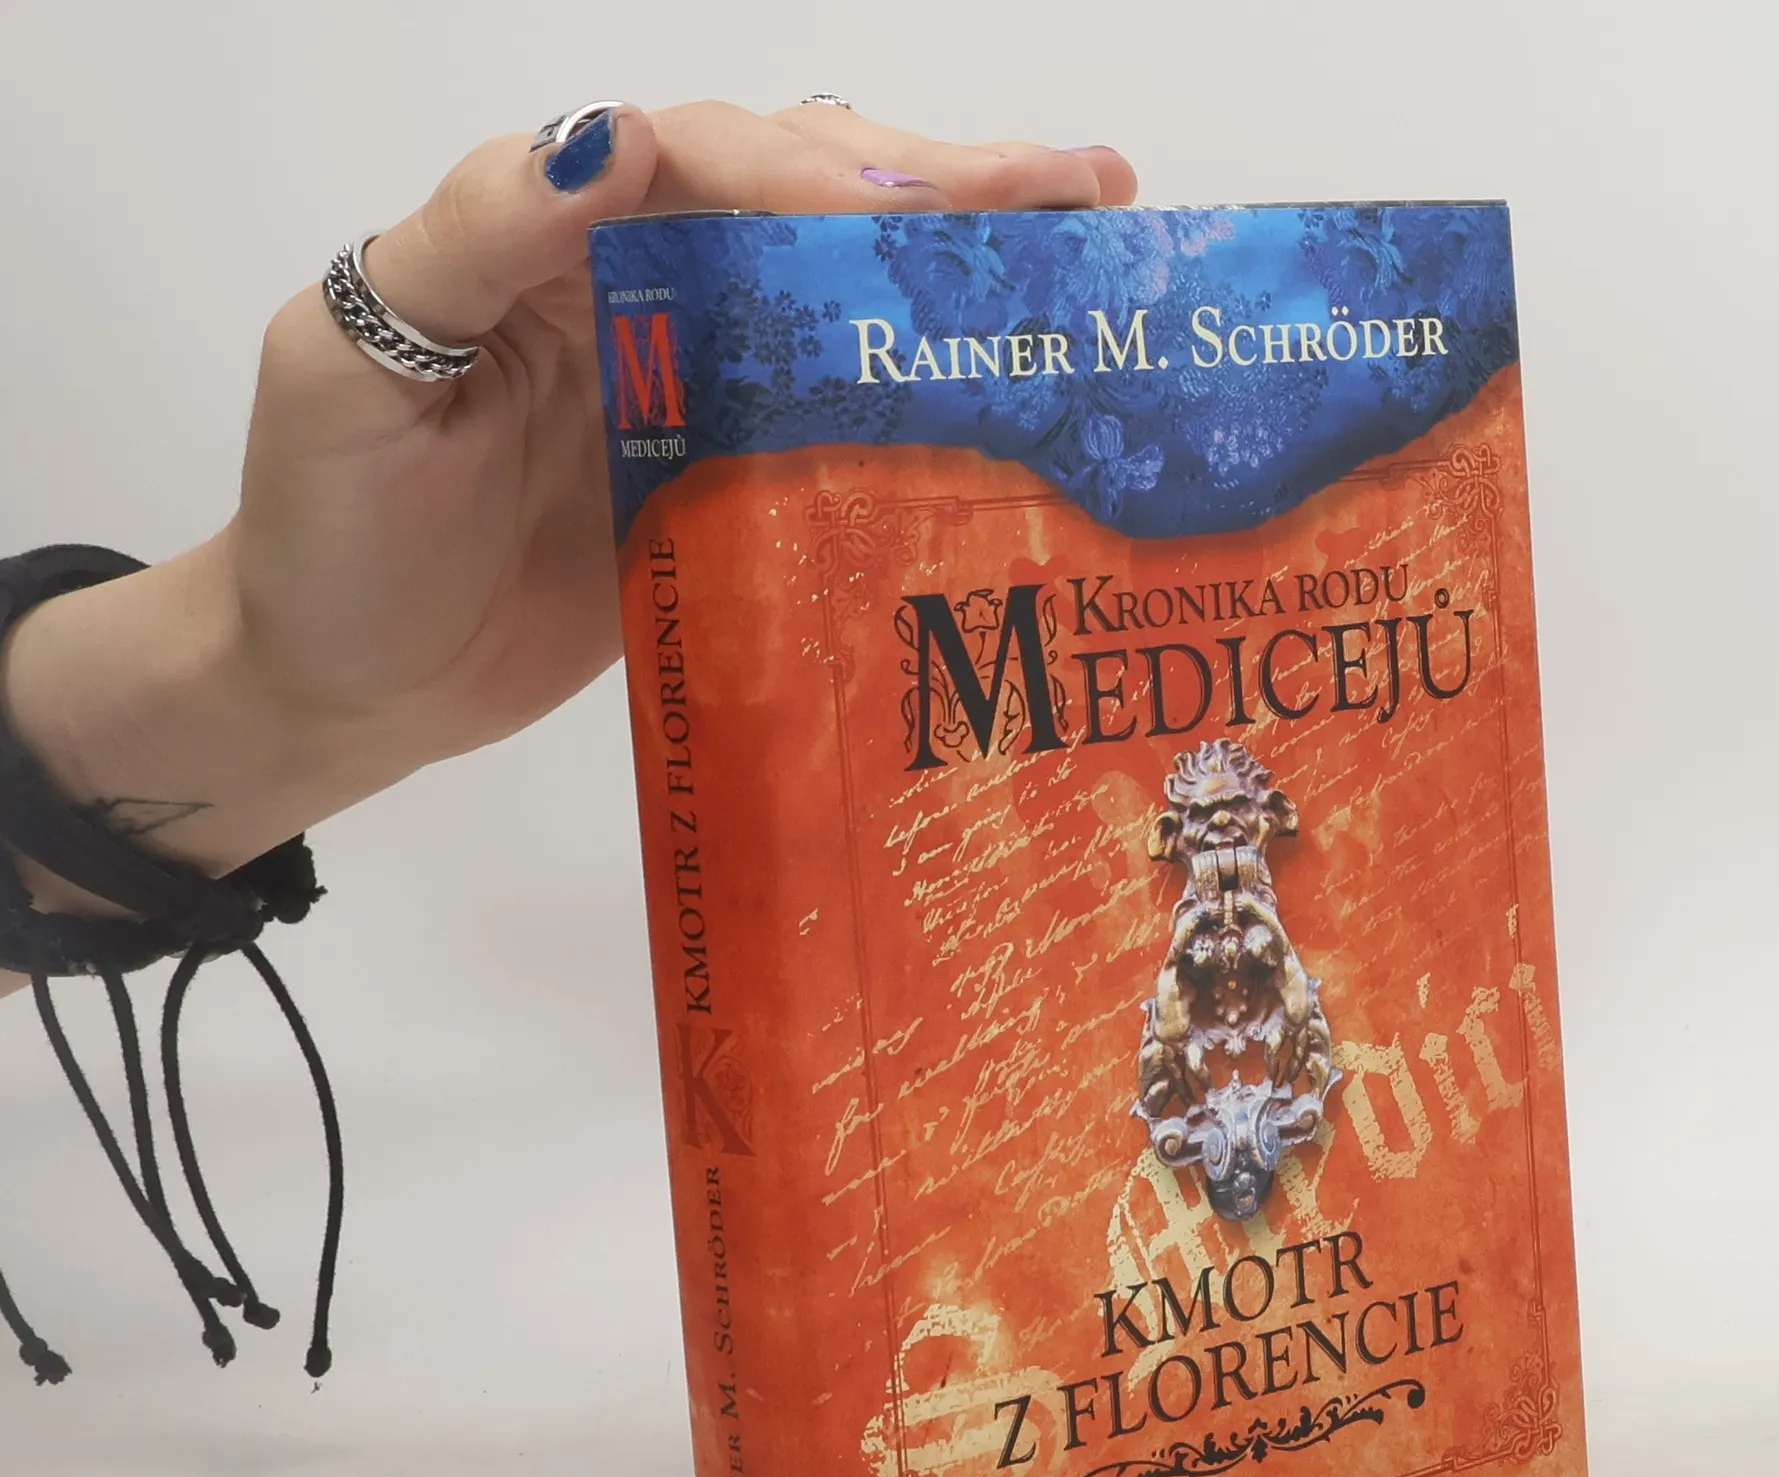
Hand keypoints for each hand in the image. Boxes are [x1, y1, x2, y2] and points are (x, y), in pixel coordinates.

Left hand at [1, 102, 1135, 884]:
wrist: (346, 686)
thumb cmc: (332, 529)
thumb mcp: (355, 365)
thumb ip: (478, 239)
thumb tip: (614, 132)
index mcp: (557, 238)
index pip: (709, 165)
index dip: (821, 175)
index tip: (926, 212)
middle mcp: (642, 296)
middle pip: (806, 209)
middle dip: (945, 190)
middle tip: (1088, 192)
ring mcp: (693, 396)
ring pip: (839, 306)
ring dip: (958, 278)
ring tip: (1085, 254)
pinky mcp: (723, 491)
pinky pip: (832, 428)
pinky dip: (921, 407)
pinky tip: (1008, 402)